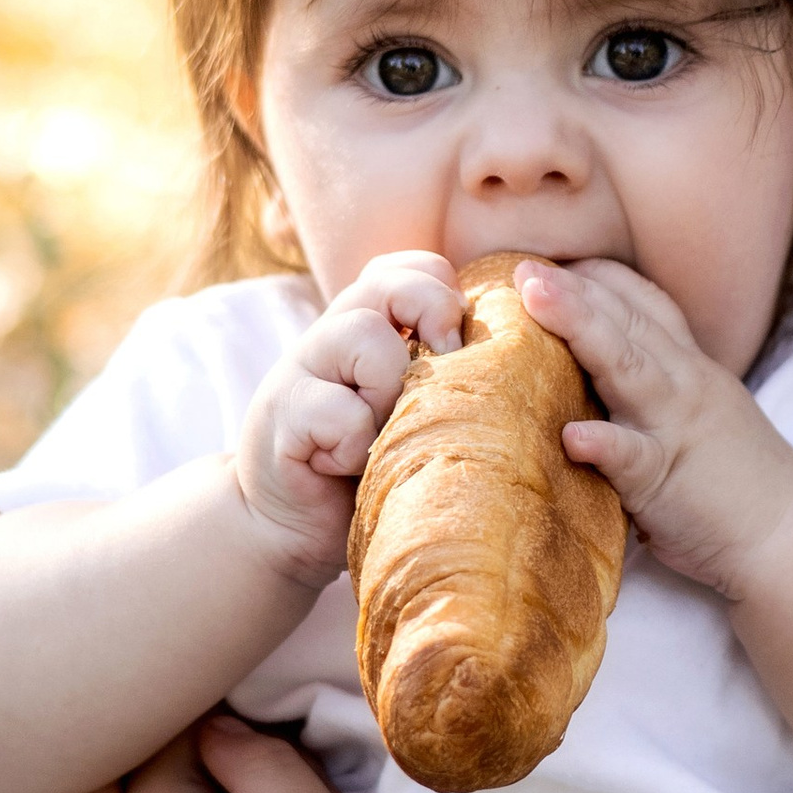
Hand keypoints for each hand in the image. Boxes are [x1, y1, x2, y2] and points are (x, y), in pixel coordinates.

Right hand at [231, 251, 463, 584]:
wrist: (290, 524)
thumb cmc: (369, 467)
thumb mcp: (412, 413)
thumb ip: (443, 377)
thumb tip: (510, 361)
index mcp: (369, 322)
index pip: (414, 267)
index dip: (445, 293)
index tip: (457, 347)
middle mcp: (332, 333)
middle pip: (388, 283)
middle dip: (431, 316)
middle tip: (442, 371)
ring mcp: (300, 369)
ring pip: (364, 336)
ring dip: (390, 392)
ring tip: (383, 435)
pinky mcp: (281, 416)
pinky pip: (339, 412)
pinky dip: (355, 446)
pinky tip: (346, 467)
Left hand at [515, 256, 792, 597]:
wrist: (789, 532)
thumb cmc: (738, 479)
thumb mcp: (702, 413)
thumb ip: (657, 388)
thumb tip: (599, 376)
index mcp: (689, 369)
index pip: (645, 306)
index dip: (601, 278)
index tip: (554, 261)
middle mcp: (683, 384)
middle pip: (627, 322)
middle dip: (574, 288)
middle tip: (524, 266)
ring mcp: (675, 428)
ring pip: (627, 366)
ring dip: (579, 327)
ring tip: (534, 299)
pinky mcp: (666, 481)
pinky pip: (633, 457)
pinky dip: (604, 443)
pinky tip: (571, 436)